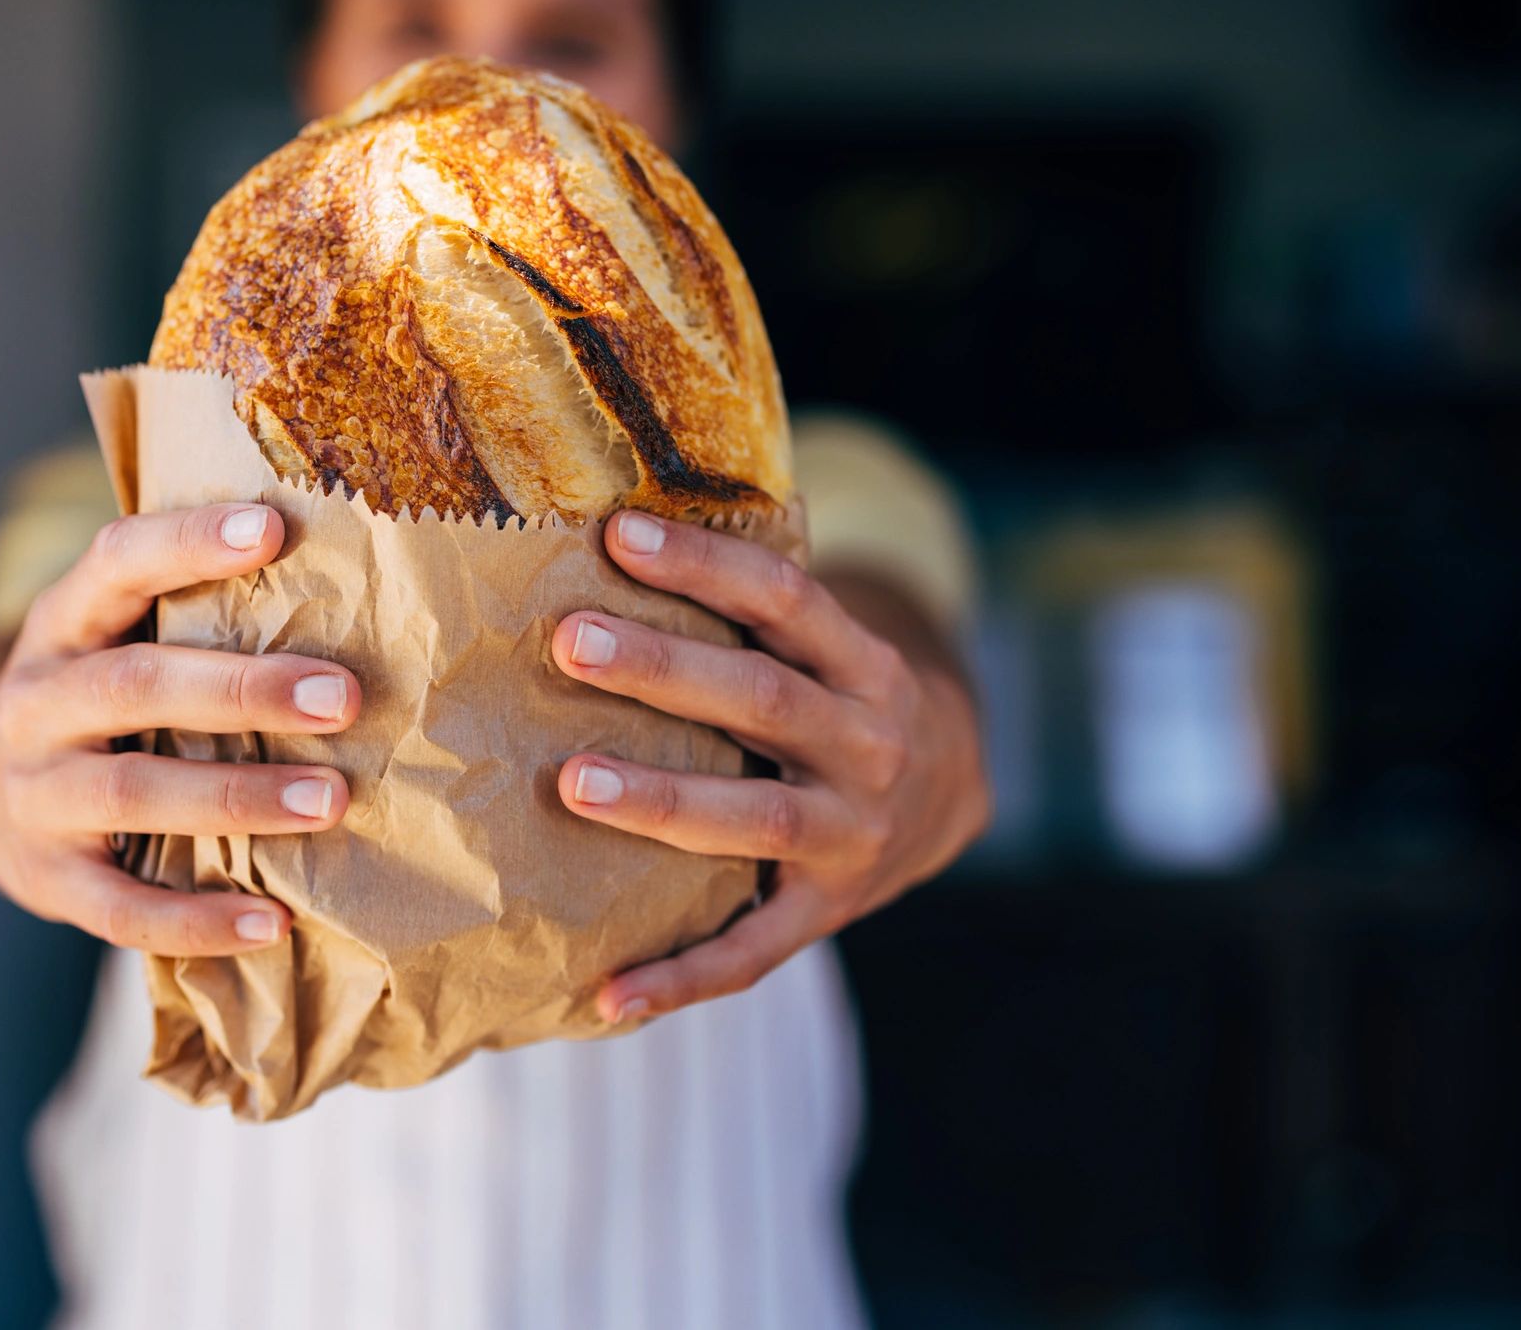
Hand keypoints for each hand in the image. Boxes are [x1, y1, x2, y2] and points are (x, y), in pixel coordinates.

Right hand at [0, 504, 360, 955]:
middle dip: (244, 691)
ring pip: (131, 792)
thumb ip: (201, 611)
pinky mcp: (45, 877)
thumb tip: (353, 580)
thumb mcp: (122, 636)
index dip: (188, 542)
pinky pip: (119, 906)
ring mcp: (32, 793)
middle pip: (134, 685)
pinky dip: (195, 920)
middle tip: (345, 698)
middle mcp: (37, 701)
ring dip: (236, 797)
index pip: (117, 564)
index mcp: (64, 623)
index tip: (274, 526)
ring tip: (330, 801)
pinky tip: (271, 923)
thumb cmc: (107, 698)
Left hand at [552, 511, 990, 1020]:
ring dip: (662, 801)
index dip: (706, 564)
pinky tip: (607, 993)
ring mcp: (852, 834)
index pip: (786, 598)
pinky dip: (680, 977)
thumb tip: (616, 528)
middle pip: (763, 699)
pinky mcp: (827, 910)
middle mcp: (868, 744)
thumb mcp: (827, 643)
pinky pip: (753, 950)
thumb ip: (752, 607)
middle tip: (568, 642)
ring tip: (571, 782)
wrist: (952, 795)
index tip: (618, 536)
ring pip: (755, 819)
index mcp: (863, 664)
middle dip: (663, 669)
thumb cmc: (838, 697)